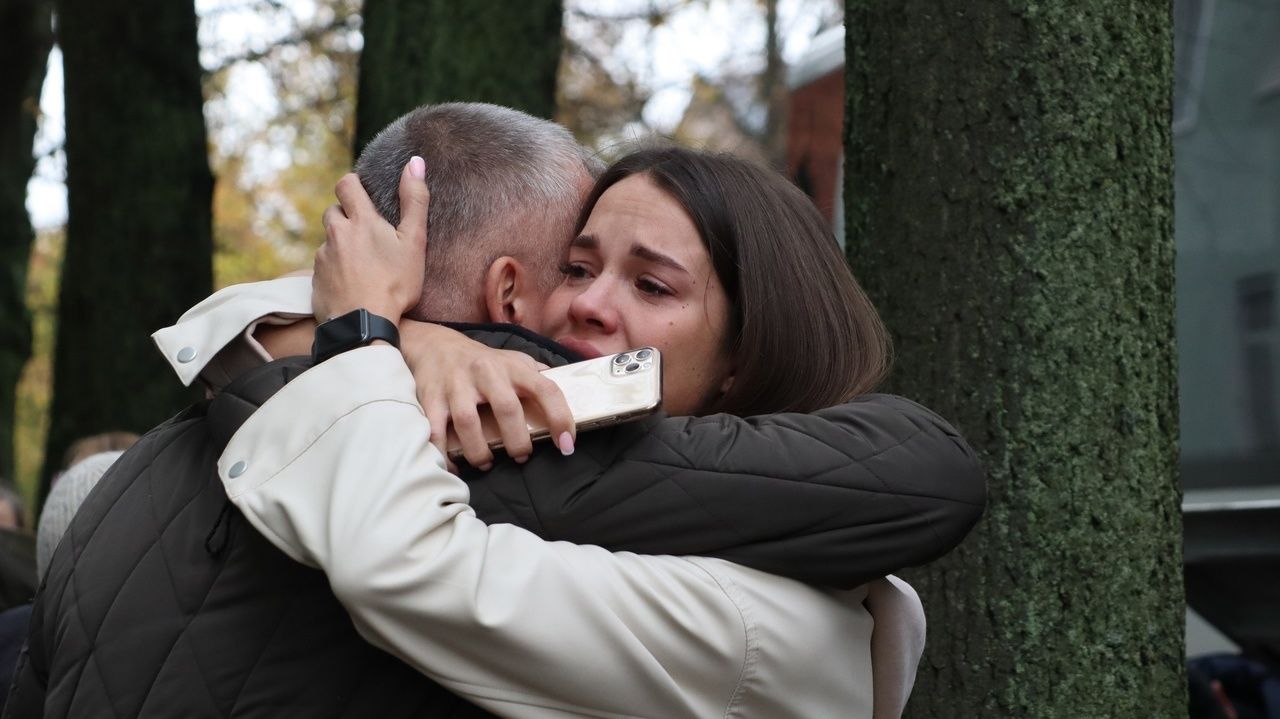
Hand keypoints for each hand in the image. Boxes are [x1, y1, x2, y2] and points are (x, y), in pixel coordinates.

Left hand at [312, 156, 428, 321]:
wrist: (365, 324)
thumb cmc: (395, 284)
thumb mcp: (414, 242)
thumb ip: (414, 200)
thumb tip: (416, 162)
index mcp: (360, 220)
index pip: (346, 185)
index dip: (353, 185)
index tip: (363, 194)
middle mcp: (336, 234)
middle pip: (333, 212)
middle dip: (346, 217)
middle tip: (367, 236)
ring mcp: (322, 257)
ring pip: (329, 241)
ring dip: (341, 246)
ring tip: (362, 265)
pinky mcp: (315, 280)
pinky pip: (323, 266)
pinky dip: (335, 270)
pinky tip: (351, 284)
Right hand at [399, 321, 576, 469]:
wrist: (434, 345)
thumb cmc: (482, 361)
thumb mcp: (513, 360)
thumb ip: (537, 375)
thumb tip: (568, 389)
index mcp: (513, 367)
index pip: (546, 389)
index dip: (561, 417)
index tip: (567, 445)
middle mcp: (486, 373)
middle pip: (507, 409)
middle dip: (517, 441)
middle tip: (521, 457)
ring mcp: (456, 385)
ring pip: (468, 423)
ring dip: (480, 451)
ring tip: (486, 463)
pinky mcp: (431, 397)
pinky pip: (436, 431)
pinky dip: (444, 454)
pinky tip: (454, 466)